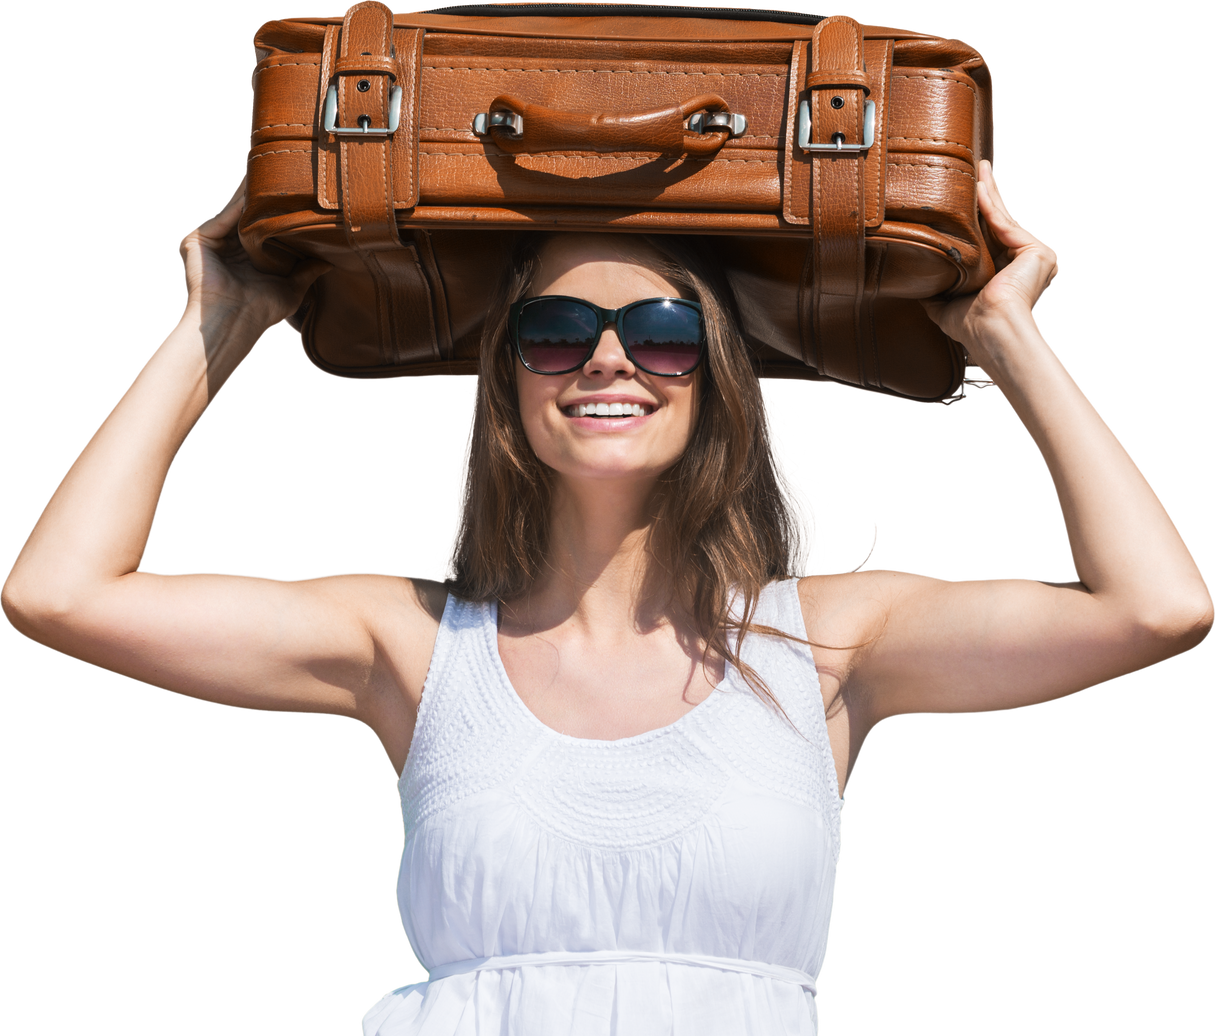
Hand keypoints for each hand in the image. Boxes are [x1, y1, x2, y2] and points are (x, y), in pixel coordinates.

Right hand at [176, 179, 330, 333]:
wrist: (233, 322)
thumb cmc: (259, 311)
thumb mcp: (291, 289)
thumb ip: (306, 272)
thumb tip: (329, 262)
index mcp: (243, 256)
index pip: (259, 225)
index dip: (274, 210)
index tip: (295, 192)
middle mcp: (225, 245)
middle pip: (245, 212)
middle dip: (263, 194)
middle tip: (285, 170)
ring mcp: (210, 240)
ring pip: (235, 210)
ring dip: (252, 192)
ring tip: (272, 170)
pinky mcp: (197, 238)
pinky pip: (224, 215)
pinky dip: (240, 203)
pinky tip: (257, 189)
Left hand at [920, 161, 1060, 368]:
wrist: (989, 329)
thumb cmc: (971, 325)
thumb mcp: (946, 305)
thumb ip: (935, 289)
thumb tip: (911, 283)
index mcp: (1006, 272)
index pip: (989, 236)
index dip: (977, 215)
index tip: (965, 196)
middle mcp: (1023, 262)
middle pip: (999, 220)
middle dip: (986, 194)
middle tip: (975, 168)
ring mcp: (1034, 255)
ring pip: (1004, 217)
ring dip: (989, 191)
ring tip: (978, 168)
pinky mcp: (1038, 250)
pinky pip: (1006, 222)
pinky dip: (990, 204)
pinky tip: (979, 186)